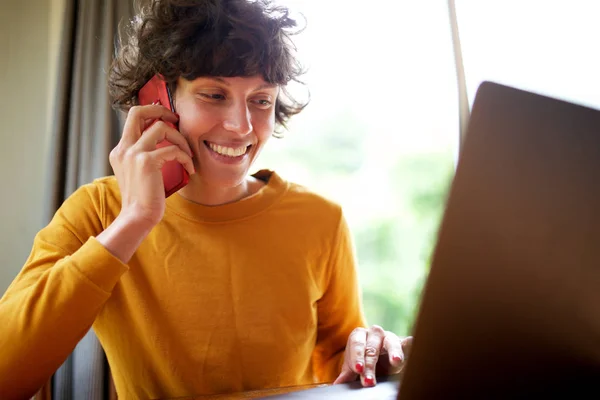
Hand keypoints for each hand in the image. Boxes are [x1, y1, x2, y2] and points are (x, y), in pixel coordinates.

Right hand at [109, 104, 194, 226]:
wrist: (137, 217)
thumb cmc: (144, 198)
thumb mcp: (139, 173)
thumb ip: (145, 155)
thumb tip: (166, 143)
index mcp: (120, 150)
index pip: (133, 118)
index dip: (151, 111)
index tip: (168, 118)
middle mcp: (124, 148)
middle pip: (138, 111)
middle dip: (161, 109)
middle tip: (177, 120)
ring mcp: (133, 153)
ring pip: (161, 127)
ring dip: (180, 139)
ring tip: (188, 155)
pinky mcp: (146, 161)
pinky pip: (173, 150)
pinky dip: (185, 158)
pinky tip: (190, 170)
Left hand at [333, 325, 412, 386]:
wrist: (377, 355)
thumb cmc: (363, 358)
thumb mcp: (354, 365)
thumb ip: (348, 373)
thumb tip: (338, 384)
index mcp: (358, 335)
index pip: (357, 345)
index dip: (357, 357)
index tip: (358, 369)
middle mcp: (374, 333)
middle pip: (371, 348)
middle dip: (371, 366)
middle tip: (369, 381)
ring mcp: (389, 337)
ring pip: (390, 342)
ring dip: (393, 353)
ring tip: (396, 361)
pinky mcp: (402, 343)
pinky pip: (406, 342)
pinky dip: (410, 343)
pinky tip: (412, 343)